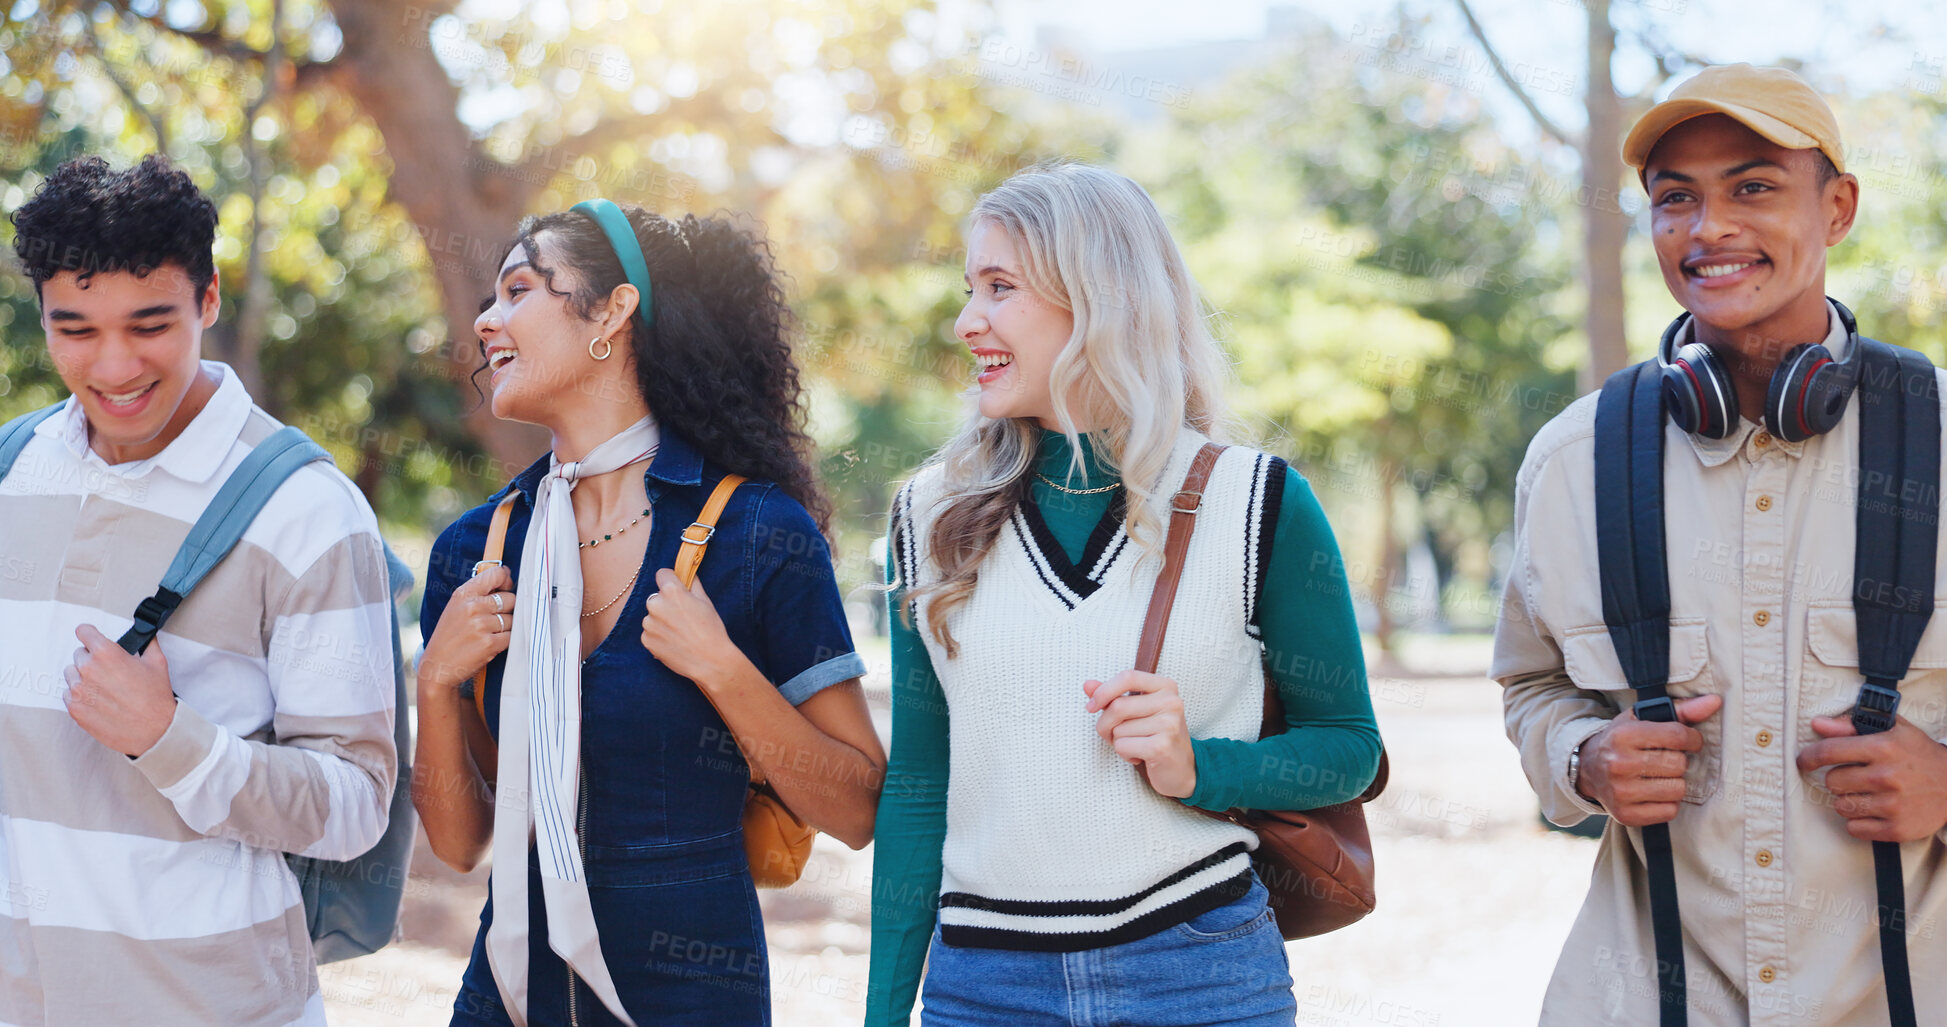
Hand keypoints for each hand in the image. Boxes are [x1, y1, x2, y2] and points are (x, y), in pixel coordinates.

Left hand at [64, 624, 177, 756]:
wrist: (154, 731)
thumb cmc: (156, 698)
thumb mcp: (157, 663)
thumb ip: (146, 644)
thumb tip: (144, 636)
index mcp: (107, 653)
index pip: (83, 632)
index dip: (90, 635)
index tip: (93, 639)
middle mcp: (88, 669)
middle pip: (78, 654)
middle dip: (92, 660)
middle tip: (109, 672)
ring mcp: (78, 690)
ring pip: (71, 674)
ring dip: (83, 678)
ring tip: (104, 688)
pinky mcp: (75, 708)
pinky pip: (68, 694)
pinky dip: (80, 696)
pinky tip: (99, 701)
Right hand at [418, 565, 515, 693]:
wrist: (437, 667)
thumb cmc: (449, 637)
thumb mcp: (456, 608)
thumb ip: (477, 593)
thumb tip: (506, 577)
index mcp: (463, 594)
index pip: (496, 574)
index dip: (506, 580)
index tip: (507, 587)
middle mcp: (472, 607)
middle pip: (510, 598)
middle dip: (508, 609)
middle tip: (495, 620)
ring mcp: (481, 625)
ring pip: (513, 619)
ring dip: (507, 627)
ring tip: (490, 634)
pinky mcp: (489, 643)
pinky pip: (512, 636)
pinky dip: (506, 641)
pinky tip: (492, 644)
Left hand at [640, 569, 736, 689]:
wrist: (710, 661)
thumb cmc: (711, 630)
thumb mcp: (706, 602)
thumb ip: (693, 584)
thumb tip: (688, 573)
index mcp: (671, 591)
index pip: (662, 574)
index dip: (671, 580)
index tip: (677, 589)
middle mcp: (656, 604)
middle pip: (656, 597)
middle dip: (666, 604)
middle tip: (682, 617)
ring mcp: (649, 623)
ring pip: (652, 616)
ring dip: (661, 621)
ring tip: (679, 633)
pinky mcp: (646, 640)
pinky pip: (650, 632)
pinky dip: (659, 636)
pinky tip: (674, 643)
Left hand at [1083, 671, 1196, 798]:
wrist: (1182, 769)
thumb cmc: (1156, 736)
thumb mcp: (1136, 711)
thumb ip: (1112, 696)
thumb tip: (1087, 685)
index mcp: (1166, 687)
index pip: (1128, 677)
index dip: (1104, 691)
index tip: (1091, 706)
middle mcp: (1171, 702)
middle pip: (1118, 706)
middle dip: (1105, 725)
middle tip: (1114, 736)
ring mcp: (1169, 724)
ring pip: (1118, 729)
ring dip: (1118, 742)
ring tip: (1136, 745)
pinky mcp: (1162, 746)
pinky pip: (1123, 746)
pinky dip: (1124, 754)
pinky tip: (1140, 756)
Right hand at [1577, 694, 1721, 826]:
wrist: (1587, 769)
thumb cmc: (1622, 740)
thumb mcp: (1642, 719)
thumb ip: (1681, 710)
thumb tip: (1715, 701)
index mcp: (1623, 735)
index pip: (1677, 736)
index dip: (1692, 739)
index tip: (1689, 741)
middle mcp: (1618, 764)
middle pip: (1678, 764)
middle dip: (1679, 761)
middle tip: (1666, 759)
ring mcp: (1621, 792)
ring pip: (1677, 790)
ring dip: (1675, 783)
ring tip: (1660, 776)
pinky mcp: (1625, 815)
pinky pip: (1669, 812)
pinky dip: (1668, 803)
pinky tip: (1654, 793)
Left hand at [1798, 714, 1946, 842]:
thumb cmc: (1919, 754)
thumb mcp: (1893, 729)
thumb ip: (1851, 725)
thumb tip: (1818, 724)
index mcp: (1883, 748)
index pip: (1828, 752)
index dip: (1809, 757)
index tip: (1804, 762)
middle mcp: (1886, 776)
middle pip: (1832, 782)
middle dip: (1839, 779)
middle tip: (1856, 777)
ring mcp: (1892, 805)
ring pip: (1841, 806)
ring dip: (1848, 801)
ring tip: (1868, 794)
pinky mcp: (1897, 829)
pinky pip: (1855, 828)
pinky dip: (1859, 822)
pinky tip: (1873, 811)